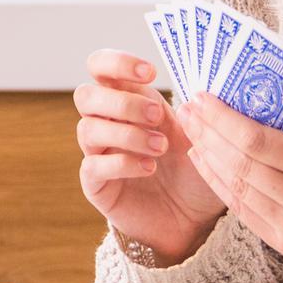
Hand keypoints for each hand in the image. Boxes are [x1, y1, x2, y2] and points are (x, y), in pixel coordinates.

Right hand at [74, 49, 224, 261]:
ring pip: (87, 128)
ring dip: (127, 133)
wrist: (193, 219)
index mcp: (127, 100)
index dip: (117, 63)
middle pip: (85, 95)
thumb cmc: (192, 170)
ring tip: (161, 147)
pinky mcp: (96, 185)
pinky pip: (93, 166)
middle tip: (158, 115)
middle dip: (122, 102)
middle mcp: (105, 123)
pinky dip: (122, 163)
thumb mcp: (196, 135)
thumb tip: (197, 91)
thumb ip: (190, 110)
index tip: (150, 72)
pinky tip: (149, 168)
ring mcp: (97, 153)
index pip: (101, 67)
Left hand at [175, 93, 282, 278]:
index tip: (203, 98)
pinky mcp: (281, 243)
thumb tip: (239, 114)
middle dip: (208, 133)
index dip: (225, 119)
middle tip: (188, 109)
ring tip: (192, 130)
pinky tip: (202, 159)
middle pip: (242, 163)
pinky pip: (239, 208)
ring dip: (207, 155)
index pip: (260, 142)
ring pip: (236, 186)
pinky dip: (217, 181)